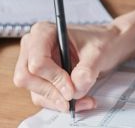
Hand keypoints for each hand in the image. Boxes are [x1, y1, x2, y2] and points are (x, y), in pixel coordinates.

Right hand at [13, 21, 134, 110]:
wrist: (108, 45)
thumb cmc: (101, 41)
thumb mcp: (98, 52)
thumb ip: (86, 70)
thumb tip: (75, 89)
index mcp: (43, 32)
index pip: (37, 62)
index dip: (54, 79)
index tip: (72, 88)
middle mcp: (33, 47)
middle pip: (26, 78)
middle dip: (51, 92)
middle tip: (73, 98)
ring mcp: (34, 63)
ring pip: (34, 91)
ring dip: (58, 101)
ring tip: (84, 99)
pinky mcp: (41, 78)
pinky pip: (43, 97)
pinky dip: (60, 103)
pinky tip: (79, 100)